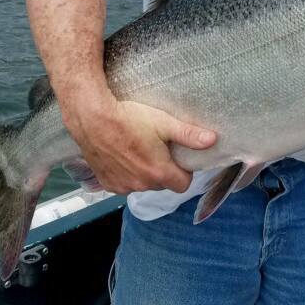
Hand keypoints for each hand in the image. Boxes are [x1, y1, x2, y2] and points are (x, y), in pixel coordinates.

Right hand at [61, 92, 215, 194]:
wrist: (92, 118)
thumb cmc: (128, 118)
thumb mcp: (163, 122)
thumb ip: (189, 135)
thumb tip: (212, 140)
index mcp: (159, 173)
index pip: (183, 185)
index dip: (184, 171)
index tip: (178, 156)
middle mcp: (141, 185)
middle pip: (163, 184)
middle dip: (164, 170)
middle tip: (158, 148)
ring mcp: (123, 186)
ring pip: (143, 185)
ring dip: (144, 173)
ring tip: (138, 149)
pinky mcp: (107, 183)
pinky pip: (124, 184)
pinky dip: (126, 174)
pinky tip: (122, 156)